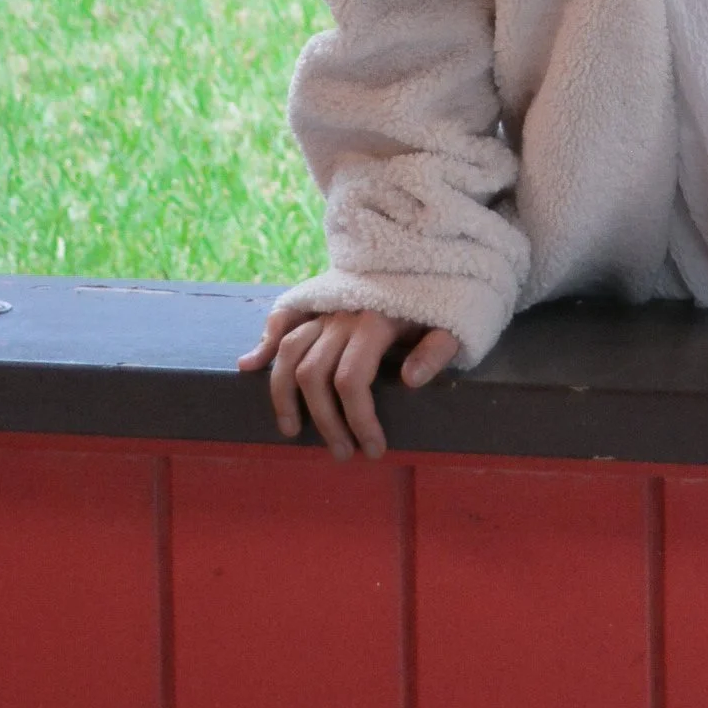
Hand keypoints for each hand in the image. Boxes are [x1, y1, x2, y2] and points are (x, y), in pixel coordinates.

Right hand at [238, 305, 458, 458]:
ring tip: (291, 430)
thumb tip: (410, 381)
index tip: (373, 450)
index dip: (359, 421)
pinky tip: (251, 365)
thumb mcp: (455, 324)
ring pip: (289, 351)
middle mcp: (344, 314)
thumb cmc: (447, 298)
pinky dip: (266, 339)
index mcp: (376, 321)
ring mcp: (328, 308)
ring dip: (283, 395)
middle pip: (313, 374)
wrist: (436, 254)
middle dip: (324, 421)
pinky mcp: (320, 301)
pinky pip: (285, 315)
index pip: (352, 380)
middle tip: (342, 453)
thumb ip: (436, 350)